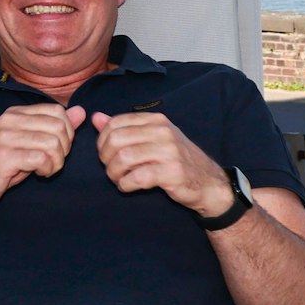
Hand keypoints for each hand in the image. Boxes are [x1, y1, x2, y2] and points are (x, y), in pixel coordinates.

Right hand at [0, 102, 84, 212]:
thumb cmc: (0, 167)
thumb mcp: (29, 143)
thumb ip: (54, 127)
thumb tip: (81, 112)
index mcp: (16, 113)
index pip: (58, 111)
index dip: (67, 132)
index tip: (57, 149)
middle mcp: (10, 120)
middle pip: (60, 126)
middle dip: (64, 149)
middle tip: (52, 162)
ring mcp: (6, 137)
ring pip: (53, 143)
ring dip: (56, 162)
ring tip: (45, 169)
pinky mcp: (4, 156)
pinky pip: (41, 158)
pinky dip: (47, 169)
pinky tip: (38, 174)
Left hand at [91, 109, 227, 213]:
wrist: (208, 183)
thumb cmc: (177, 161)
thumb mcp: (153, 139)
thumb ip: (125, 128)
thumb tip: (96, 117)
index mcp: (156, 121)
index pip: (115, 123)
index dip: (102, 141)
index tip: (107, 155)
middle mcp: (163, 132)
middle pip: (116, 140)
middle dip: (106, 159)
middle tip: (112, 170)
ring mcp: (169, 151)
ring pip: (124, 158)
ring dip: (114, 173)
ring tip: (120, 179)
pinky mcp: (172, 172)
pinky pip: (137, 177)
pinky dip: (126, 185)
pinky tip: (129, 187)